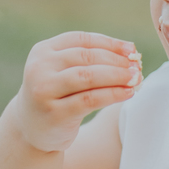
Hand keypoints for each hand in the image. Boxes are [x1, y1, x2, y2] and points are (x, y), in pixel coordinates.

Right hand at [10, 31, 141, 152]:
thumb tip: (129, 51)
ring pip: (88, 76)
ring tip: (136, 78)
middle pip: (86, 57)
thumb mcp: (62, 72)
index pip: (81, 40)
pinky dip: (112, 94)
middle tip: (137, 65)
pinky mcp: (55, 113)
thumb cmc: (56, 95)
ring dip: (117, 76)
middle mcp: (39, 67)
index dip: (109, 43)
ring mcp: (44, 90)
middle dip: (116, 60)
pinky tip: (127, 93)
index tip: (131, 49)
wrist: (31, 129)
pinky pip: (90, 99)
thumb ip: (88, 60)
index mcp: (42, 51)